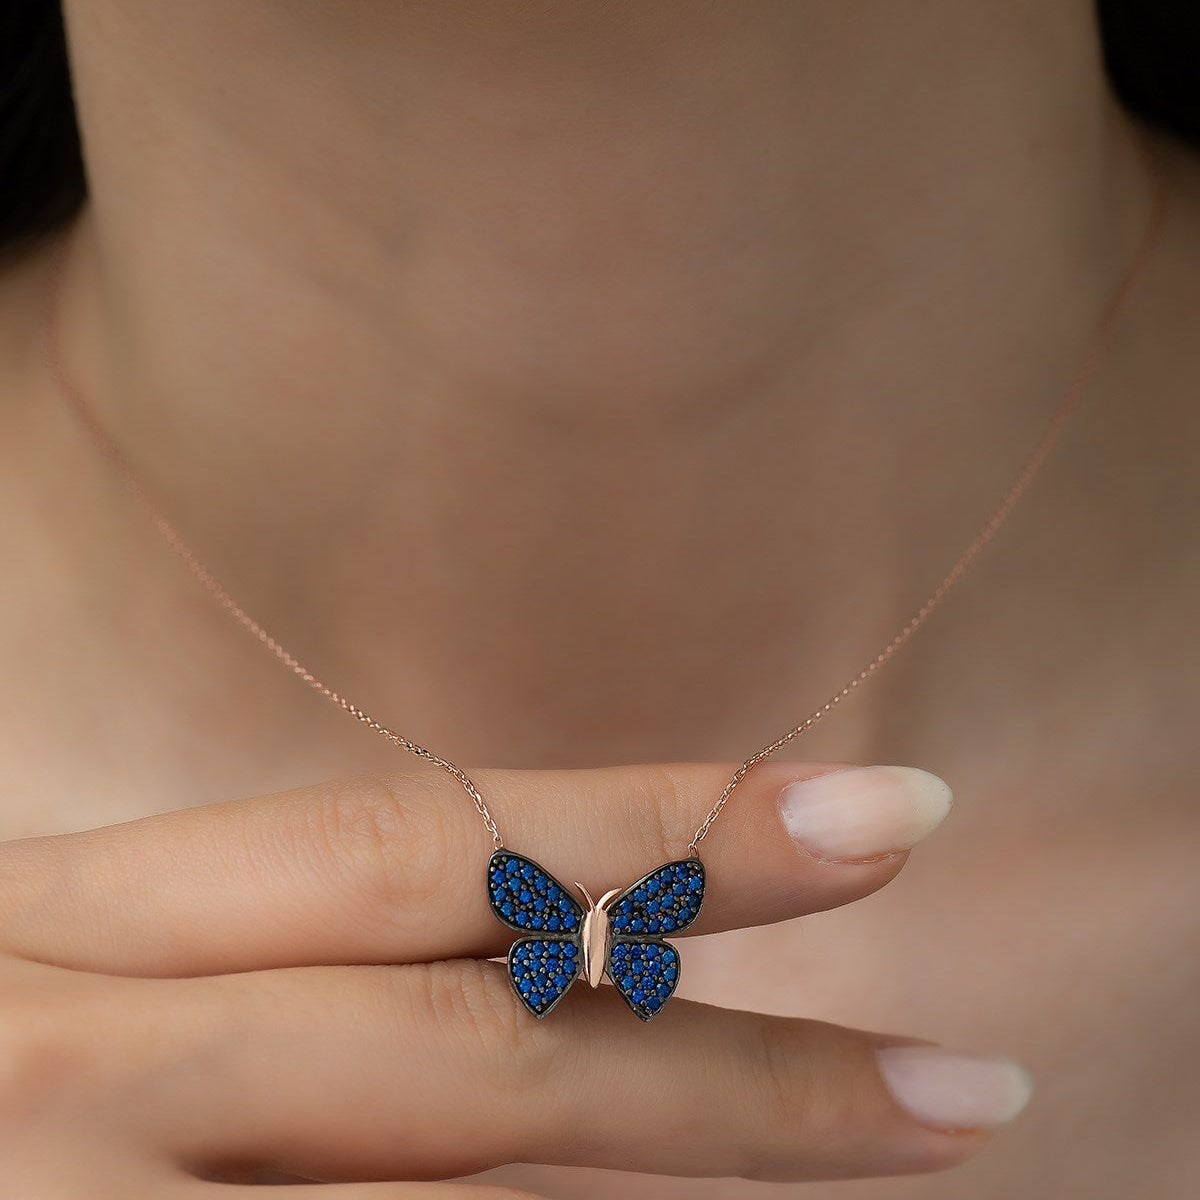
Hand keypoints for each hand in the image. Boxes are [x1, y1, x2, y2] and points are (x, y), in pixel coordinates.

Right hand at [0, 760, 1029, 1195]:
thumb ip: (264, 976)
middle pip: (475, 1054)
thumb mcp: (69, 982)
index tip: (876, 809)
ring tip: (883, 1154)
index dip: (662, 824)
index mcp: (80, 929)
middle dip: (737, 1074)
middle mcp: (77, 1068)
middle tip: (967, 1085)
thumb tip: (525, 970)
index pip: (436, 847)